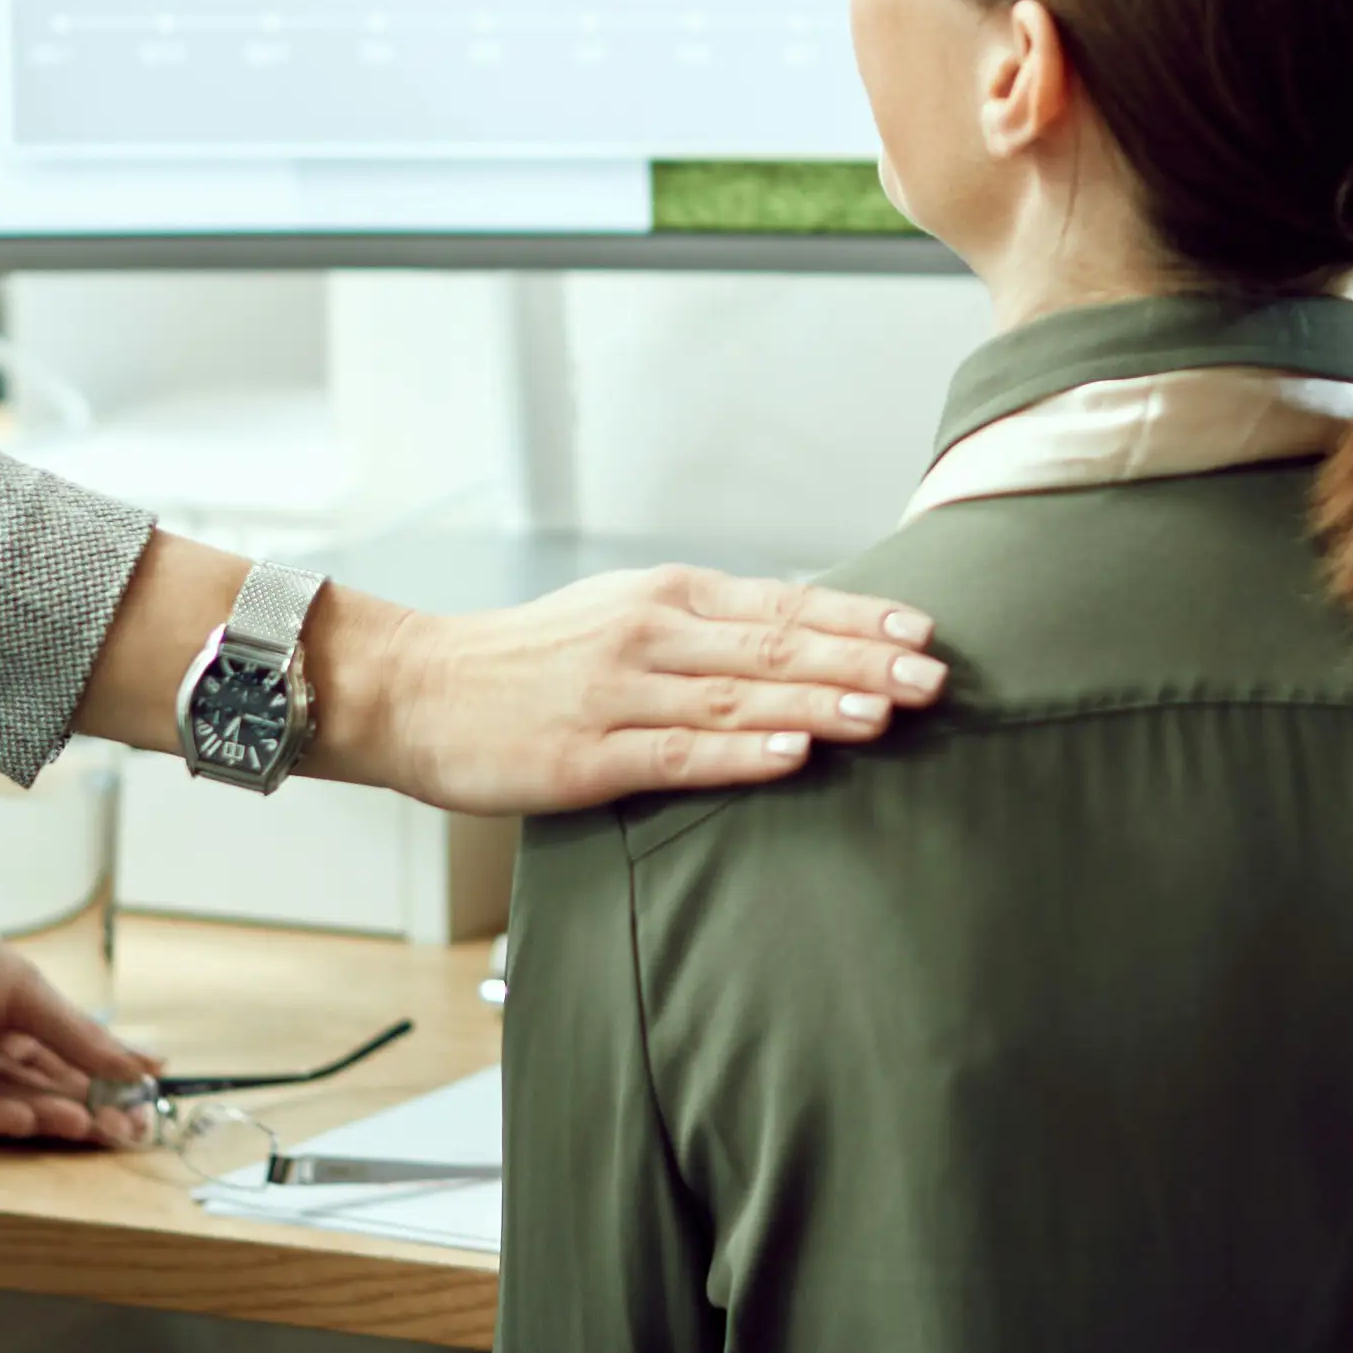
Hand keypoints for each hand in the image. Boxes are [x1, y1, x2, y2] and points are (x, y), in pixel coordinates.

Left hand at [0, 878, 160, 1146]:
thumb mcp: (26, 994)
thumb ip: (83, 1038)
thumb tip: (150, 1068)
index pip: (57, 1073)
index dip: (98, 1093)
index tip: (139, 1112)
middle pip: (30, 1098)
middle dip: (77, 1114)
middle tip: (120, 1130)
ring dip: (39, 1118)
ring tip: (84, 1121)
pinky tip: (26, 1118)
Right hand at [317, 565, 947, 815]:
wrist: (417, 689)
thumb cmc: (530, 661)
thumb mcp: (622, 615)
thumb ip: (707, 629)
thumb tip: (806, 640)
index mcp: (666, 596)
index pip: (782, 604)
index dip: (858, 617)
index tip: (925, 630)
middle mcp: (649, 634)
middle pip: (774, 648)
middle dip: (862, 662)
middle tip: (935, 678)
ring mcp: (617, 693)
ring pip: (737, 698)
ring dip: (818, 704)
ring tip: (887, 713)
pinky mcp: (585, 756)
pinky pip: (678, 754)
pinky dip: (741, 754)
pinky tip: (794, 756)